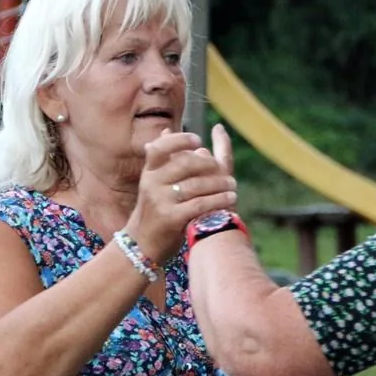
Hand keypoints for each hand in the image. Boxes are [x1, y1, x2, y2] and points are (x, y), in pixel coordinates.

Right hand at [126, 127, 237, 263]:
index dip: (180, 140)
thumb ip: (162, 158)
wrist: (143, 244)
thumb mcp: (153, 182)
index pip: (161, 147)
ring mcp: (160, 201)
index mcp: (149, 171)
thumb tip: (166, 131)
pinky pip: (199, 204)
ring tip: (232, 185)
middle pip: (185, 164)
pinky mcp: (170, 218)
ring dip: (219, 184)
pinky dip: (218, 200)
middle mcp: (152, 183)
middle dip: (209, 165)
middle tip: (224, 170)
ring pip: (196, 185)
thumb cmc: (154, 209)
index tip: (198, 140)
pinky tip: (230, 198)